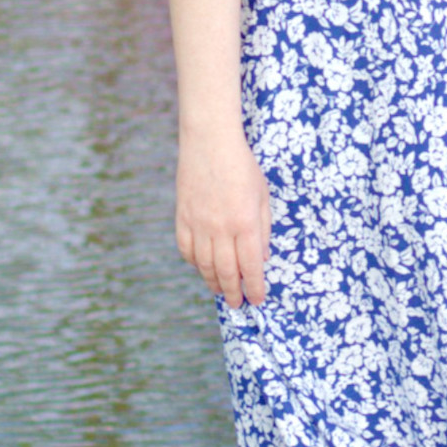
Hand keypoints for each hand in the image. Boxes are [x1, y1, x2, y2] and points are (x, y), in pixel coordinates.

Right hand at [175, 129, 271, 306]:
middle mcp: (221, 228)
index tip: (257, 299)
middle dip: (233, 292)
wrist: (210, 142)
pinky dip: (194, 263)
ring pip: (204, 265)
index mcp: (245, 223)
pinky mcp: (182, 217)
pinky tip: (202, 268)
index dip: (254, 287)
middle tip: (237, 303)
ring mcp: (198, 224)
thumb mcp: (263, 196)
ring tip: (220, 290)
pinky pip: (186, 249)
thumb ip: (263, 229)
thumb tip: (261, 259)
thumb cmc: (242, 166)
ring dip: (213, 282)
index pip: (250, 267)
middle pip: (226, 272)